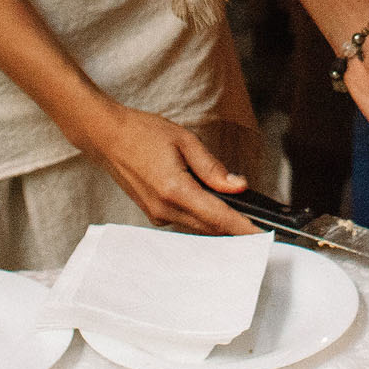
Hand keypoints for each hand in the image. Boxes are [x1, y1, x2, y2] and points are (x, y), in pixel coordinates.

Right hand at [75, 103, 254, 233]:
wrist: (106, 137)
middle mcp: (165, 209)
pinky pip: (186, 221)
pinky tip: (212, 203)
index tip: (263, 236)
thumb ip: (212, 167)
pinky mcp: (154, 213)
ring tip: (241, 212)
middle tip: (260, 225)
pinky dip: (203, 216)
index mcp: (175, 190)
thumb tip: (238, 186)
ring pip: (198, 226)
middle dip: (236, 227)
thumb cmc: (142, 133)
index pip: (218, 217)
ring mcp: (157, 215)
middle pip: (210, 227)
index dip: (243, 228)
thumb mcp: (184, 141)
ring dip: (219, 221)